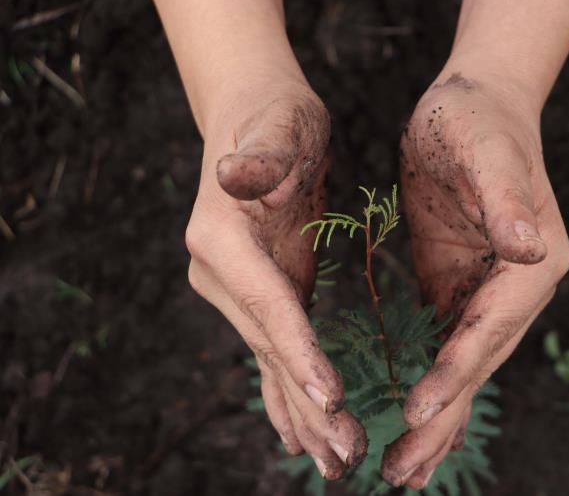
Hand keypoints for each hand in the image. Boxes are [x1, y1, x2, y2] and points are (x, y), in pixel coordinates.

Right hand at [185, 80, 366, 478]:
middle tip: (343, 454)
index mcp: (220, 237)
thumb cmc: (275, 118)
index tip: (330, 396)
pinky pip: (273, 349)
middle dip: (308, 401)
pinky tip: (299, 432)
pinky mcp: (257, 291)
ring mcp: (233, 287)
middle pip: (269, 344)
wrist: (256, 116)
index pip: (267, 304)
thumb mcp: (279, 127)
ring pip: (272, 357)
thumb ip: (262, 159)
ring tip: (334, 459)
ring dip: (302, 411)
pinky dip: (286, 391)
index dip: (298, 350)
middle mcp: (218, 271)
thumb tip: (234, 174)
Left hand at [382, 71, 568, 487]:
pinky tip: (410, 419)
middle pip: (478, 365)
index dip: (455, 371)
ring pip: (463, 368)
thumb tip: (529, 251)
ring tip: (402, 470)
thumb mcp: (487, 150)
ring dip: (436, 420)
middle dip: (440, 418)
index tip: (415, 411)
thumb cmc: (477, 120)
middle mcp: (518, 289)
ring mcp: (489, 293)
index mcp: (533, 264)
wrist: (473, 104)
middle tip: (399, 472)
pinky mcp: (460, 287)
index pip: (489, 329)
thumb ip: (508, 200)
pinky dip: (429, 387)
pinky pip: (445, 348)